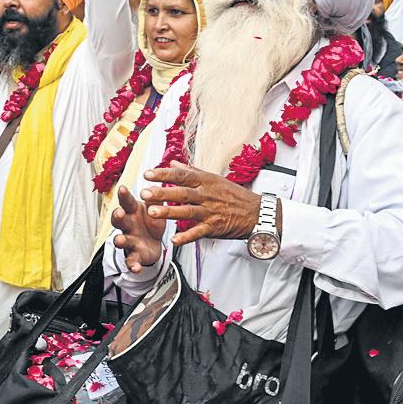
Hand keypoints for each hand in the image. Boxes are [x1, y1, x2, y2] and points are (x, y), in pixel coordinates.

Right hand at [112, 187, 164, 273]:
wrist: (154, 243)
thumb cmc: (151, 221)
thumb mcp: (155, 209)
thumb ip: (155, 198)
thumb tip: (158, 182)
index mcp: (133, 211)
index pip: (127, 202)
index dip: (124, 195)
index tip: (122, 188)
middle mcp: (128, 225)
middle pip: (119, 220)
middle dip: (118, 217)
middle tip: (119, 212)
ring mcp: (130, 240)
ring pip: (121, 240)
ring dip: (119, 240)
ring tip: (119, 240)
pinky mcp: (135, 255)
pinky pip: (131, 261)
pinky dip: (133, 265)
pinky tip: (136, 268)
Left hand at [139, 162, 261, 245]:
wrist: (257, 212)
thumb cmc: (235, 195)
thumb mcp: (214, 179)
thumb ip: (192, 171)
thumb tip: (173, 163)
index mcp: (206, 181)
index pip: (182, 175)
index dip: (164, 174)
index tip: (148, 174)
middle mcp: (207, 195)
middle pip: (182, 192)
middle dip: (162, 192)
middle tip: (144, 193)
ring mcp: (211, 212)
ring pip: (187, 211)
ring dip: (169, 212)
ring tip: (152, 213)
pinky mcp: (215, 227)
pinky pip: (199, 233)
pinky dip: (187, 237)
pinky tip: (175, 240)